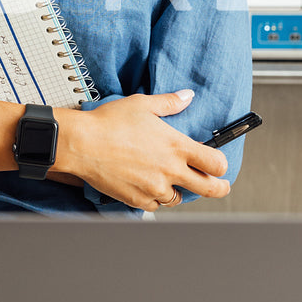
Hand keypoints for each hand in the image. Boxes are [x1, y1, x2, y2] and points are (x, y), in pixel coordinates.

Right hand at [55, 91, 230, 211]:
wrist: (80, 143)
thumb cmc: (107, 123)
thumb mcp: (142, 104)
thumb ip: (169, 102)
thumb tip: (187, 96)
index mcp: (176, 146)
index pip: (217, 164)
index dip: (221, 166)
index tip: (217, 165)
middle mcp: (170, 170)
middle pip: (210, 189)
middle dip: (218, 188)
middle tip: (218, 186)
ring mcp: (154, 187)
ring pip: (178, 199)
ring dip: (177, 191)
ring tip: (169, 181)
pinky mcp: (137, 199)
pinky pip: (154, 205)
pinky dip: (153, 197)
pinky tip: (146, 186)